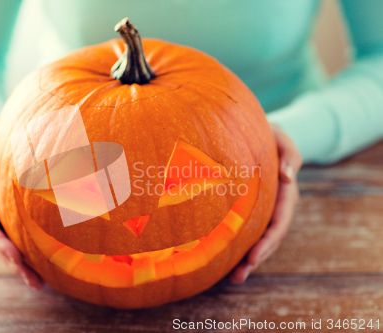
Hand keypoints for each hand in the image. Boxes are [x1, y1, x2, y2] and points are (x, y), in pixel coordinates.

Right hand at [0, 115, 43, 289]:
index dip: (0, 243)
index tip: (16, 258)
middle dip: (15, 264)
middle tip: (35, 282)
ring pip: (7, 245)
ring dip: (22, 265)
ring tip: (40, 284)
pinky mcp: (7, 215)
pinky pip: (17, 237)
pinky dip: (28, 252)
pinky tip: (44, 265)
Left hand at [229, 124, 301, 282]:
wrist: (257, 134)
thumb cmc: (270, 136)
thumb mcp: (282, 139)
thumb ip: (290, 154)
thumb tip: (288, 176)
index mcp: (285, 193)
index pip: (279, 222)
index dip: (268, 241)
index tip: (253, 257)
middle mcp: (275, 206)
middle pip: (269, 238)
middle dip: (256, 258)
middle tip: (238, 276)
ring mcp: (263, 210)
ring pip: (258, 239)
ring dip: (247, 260)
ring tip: (233, 278)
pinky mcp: (250, 209)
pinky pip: (247, 230)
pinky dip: (238, 246)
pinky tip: (224, 261)